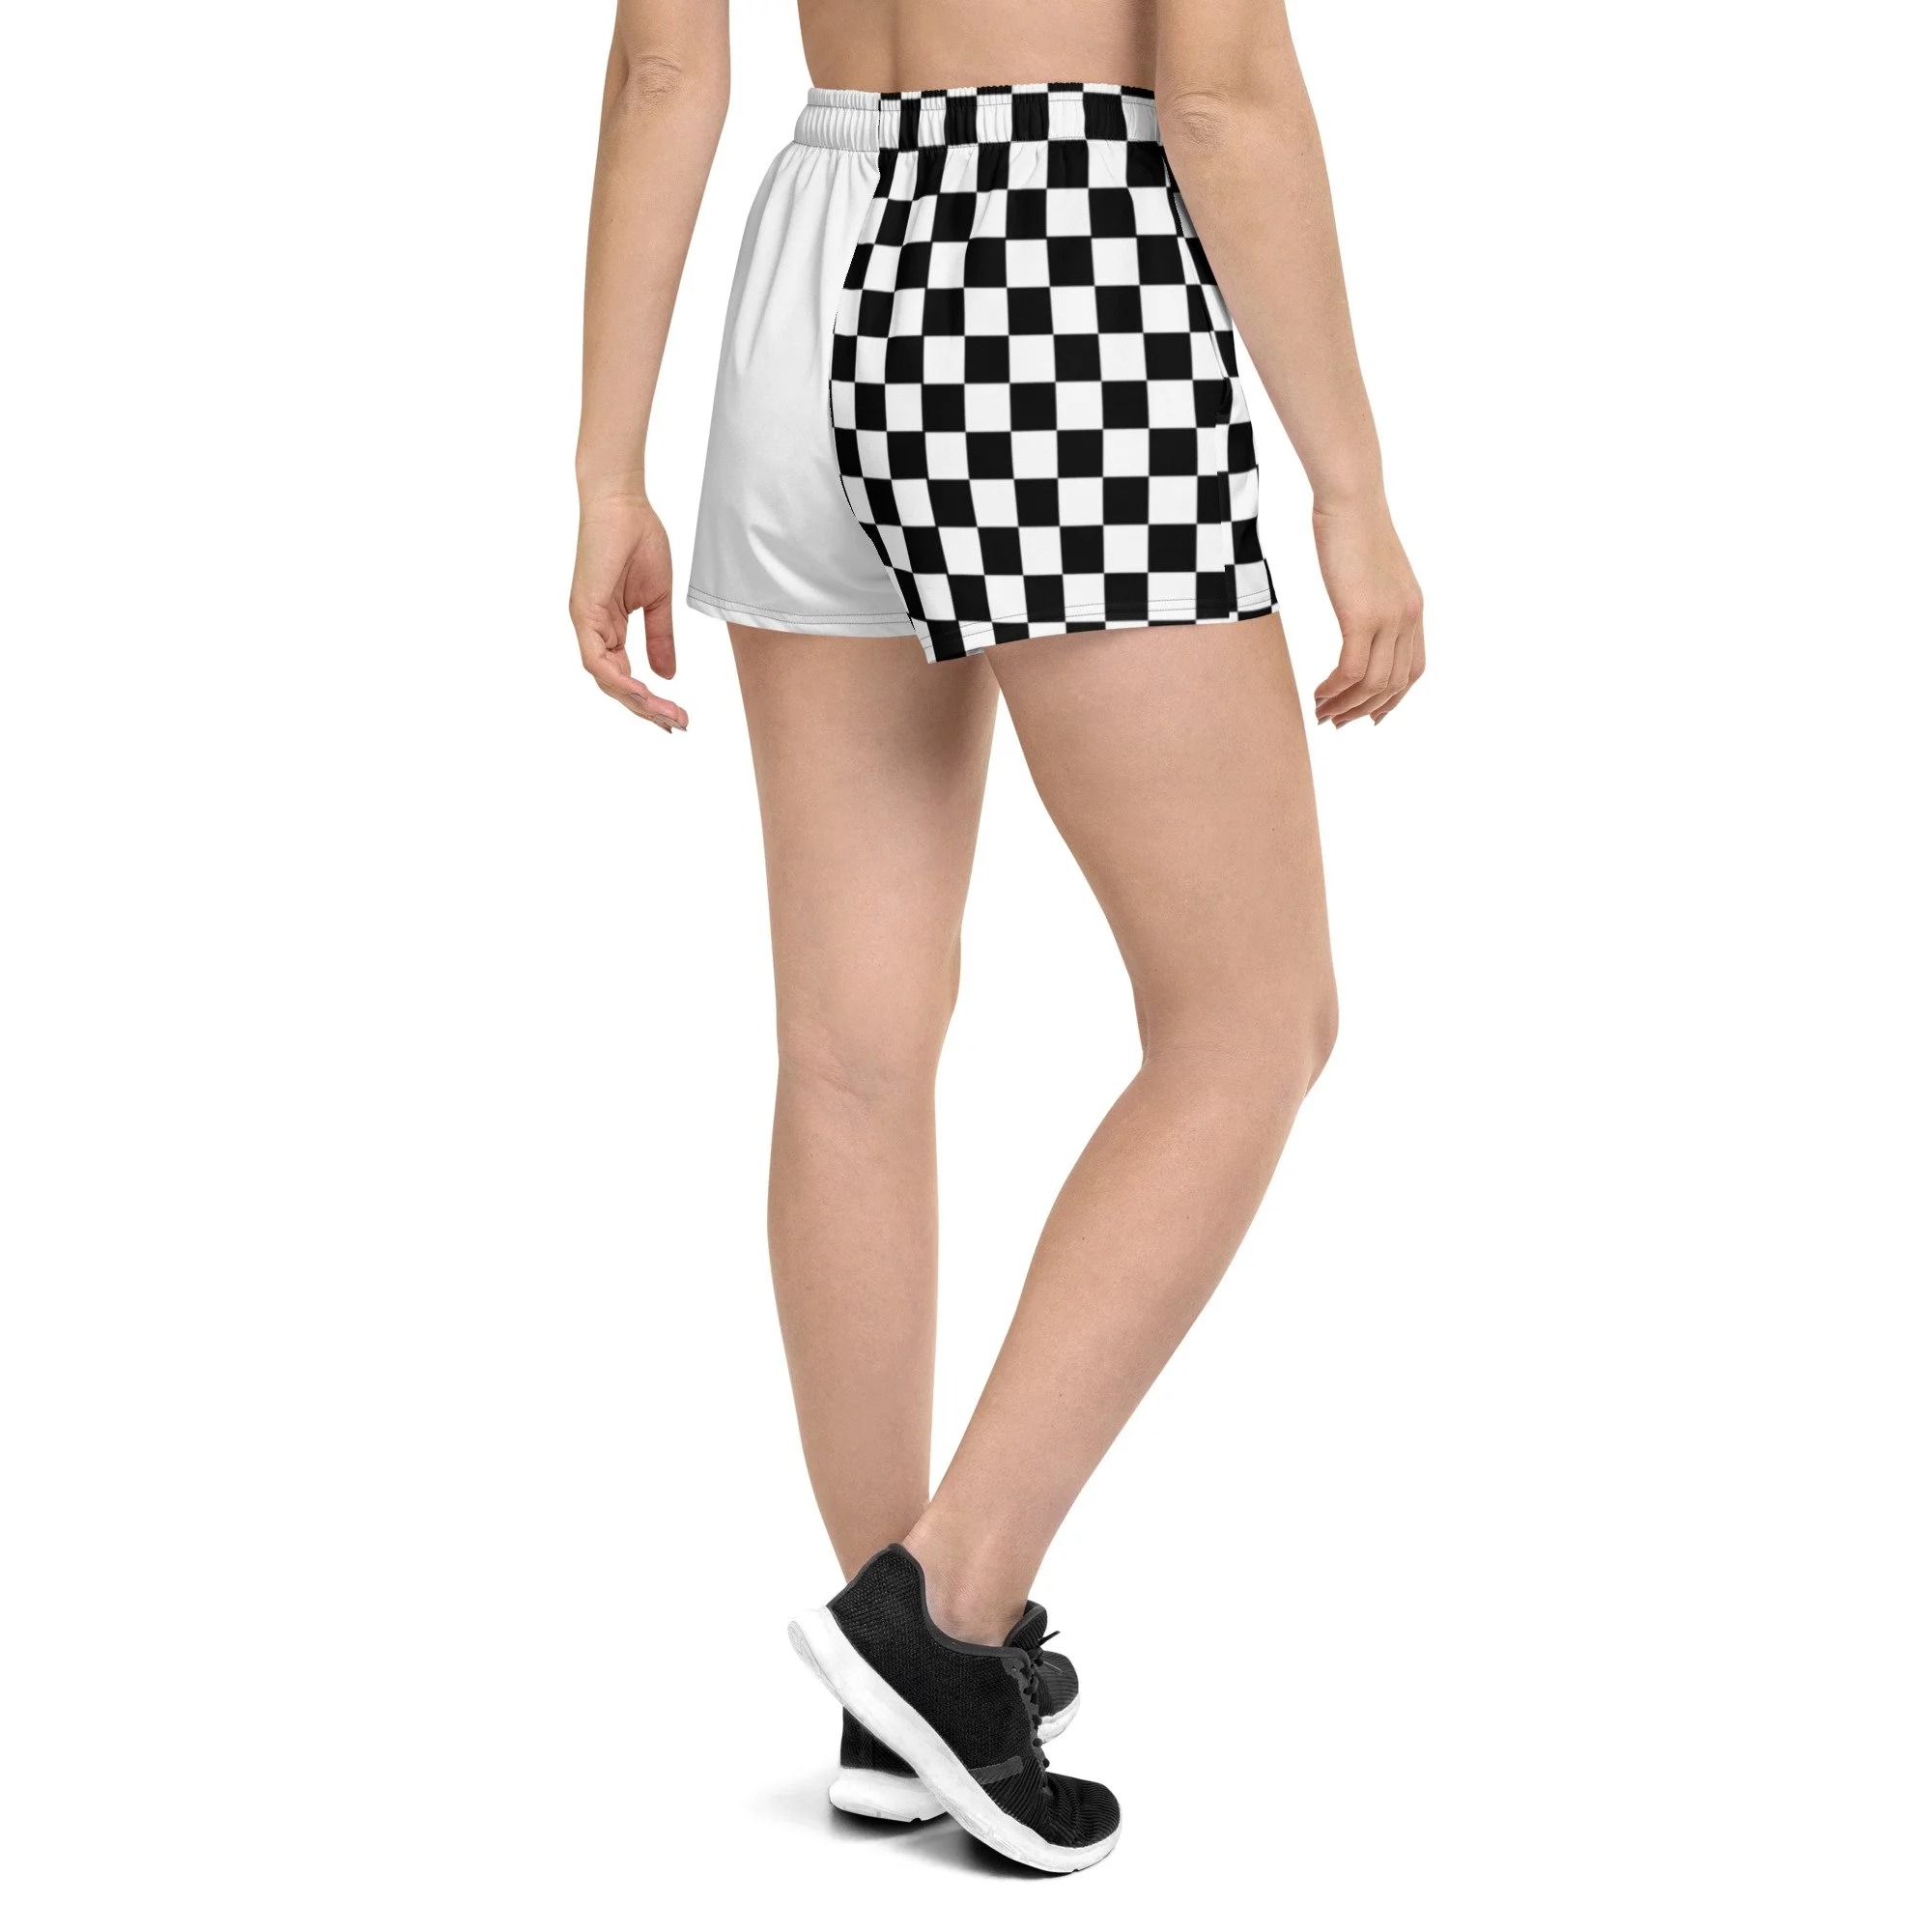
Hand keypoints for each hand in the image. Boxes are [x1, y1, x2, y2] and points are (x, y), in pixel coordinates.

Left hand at [569, 492, 687, 731]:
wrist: (623, 504)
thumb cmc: (638, 541)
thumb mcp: (657, 600)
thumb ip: (660, 638)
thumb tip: (667, 676)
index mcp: (608, 628)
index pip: (625, 675)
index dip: (650, 700)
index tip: (677, 716)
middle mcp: (593, 630)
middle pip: (615, 684)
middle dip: (647, 709)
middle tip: (677, 725)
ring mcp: (585, 622)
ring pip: (605, 678)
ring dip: (637, 701)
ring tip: (666, 715)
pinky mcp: (583, 612)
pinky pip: (596, 658)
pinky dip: (618, 679)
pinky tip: (642, 693)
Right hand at [1309, 498, 1424, 726]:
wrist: (1350, 500)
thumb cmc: (1352, 526)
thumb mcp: (1371, 571)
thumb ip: (1372, 598)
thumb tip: (1357, 615)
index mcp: (1413, 609)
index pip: (1412, 670)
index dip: (1392, 701)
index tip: (1368, 716)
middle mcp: (1408, 618)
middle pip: (1395, 685)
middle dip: (1364, 711)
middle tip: (1334, 722)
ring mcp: (1389, 618)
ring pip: (1374, 684)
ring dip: (1346, 705)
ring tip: (1321, 713)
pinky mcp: (1363, 615)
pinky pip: (1352, 669)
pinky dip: (1335, 688)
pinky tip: (1318, 692)